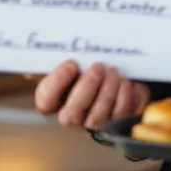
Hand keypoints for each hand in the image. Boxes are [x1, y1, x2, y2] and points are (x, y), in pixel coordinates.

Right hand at [34, 60, 150, 128]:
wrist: (114, 73)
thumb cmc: (90, 66)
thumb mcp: (77, 60)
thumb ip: (71, 59)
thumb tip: (71, 46)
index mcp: (55, 100)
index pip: (45, 101)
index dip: (57, 84)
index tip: (71, 64)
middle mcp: (73, 117)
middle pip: (73, 113)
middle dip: (87, 87)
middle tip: (98, 66)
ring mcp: (94, 124)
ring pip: (99, 116)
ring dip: (107, 91)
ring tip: (113, 70)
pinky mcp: (118, 123)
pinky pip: (121, 114)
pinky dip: (125, 96)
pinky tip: (125, 81)